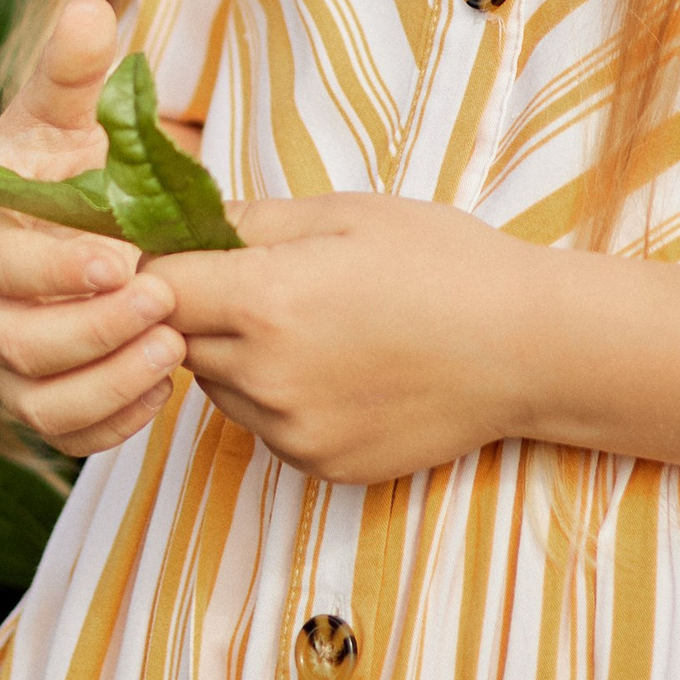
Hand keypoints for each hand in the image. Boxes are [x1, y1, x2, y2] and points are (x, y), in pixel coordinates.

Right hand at [0, 0, 186, 455]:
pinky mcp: (32, 401)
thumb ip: (75, 68)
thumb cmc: (68, 157)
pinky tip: (162, 387)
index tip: (127, 260)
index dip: (55, 270)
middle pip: (12, 343)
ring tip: (174, 349)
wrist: (80, 214)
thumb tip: (90, 10)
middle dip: (92, 330)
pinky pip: (61, 434)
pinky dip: (110, 423)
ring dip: (106, 383)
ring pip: (33, 401)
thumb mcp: (71, 109)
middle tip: (167, 304)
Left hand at [160, 193, 554, 482]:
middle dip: (199, 310)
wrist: (526, 347)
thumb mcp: (343, 214)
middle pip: (178, 342)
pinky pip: (264, 426)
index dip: (157, 265)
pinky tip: (339, 366)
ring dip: (236, 356)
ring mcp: (292, 432)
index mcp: (264, 302)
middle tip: (259, 279)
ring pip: (218, 388)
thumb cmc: (441, 262)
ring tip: (310, 323)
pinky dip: (279, 397)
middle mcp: (265, 378)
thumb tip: (178, 221)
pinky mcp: (319, 465)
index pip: (154, 289)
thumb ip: (248, 221)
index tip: (183, 251)